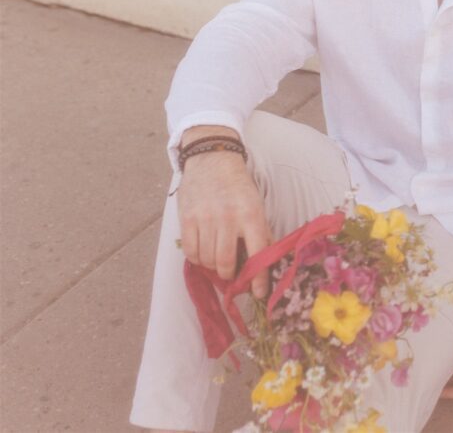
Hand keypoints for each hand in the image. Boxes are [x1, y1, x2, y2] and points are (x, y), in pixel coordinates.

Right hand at [176, 130, 272, 298]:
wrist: (212, 160)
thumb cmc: (239, 187)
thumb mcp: (257, 205)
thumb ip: (260, 232)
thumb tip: (266, 263)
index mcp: (251, 215)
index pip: (258, 253)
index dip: (259, 278)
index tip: (259, 293)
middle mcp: (228, 219)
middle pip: (226, 263)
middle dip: (231, 276)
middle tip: (233, 276)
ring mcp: (205, 220)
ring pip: (208, 260)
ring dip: (214, 268)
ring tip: (219, 262)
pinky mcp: (187, 220)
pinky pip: (191, 252)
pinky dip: (198, 259)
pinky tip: (204, 253)